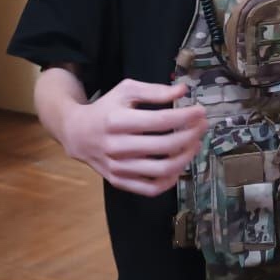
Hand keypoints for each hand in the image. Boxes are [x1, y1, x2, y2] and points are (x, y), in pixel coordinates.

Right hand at [61, 79, 207, 196]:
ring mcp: (117, 167)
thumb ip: (154, 91)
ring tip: (195, 144)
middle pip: (164, 146)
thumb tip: (182, 90)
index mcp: (117, 120)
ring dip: (185, 157)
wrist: (77, 133)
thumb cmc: (106, 109)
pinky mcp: (119, 181)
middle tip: (202, 126)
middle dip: (190, 135)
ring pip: (161, 170)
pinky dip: (170, 180)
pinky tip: (178, 166)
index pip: (160, 121)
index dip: (185, 117)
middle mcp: (116, 146)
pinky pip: (150, 188)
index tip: (201, 111)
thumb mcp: (126, 91)